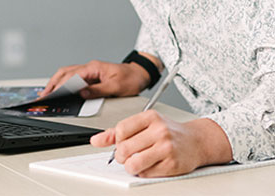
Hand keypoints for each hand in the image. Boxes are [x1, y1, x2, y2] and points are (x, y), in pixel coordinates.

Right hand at [39, 60, 150, 98]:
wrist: (139, 74)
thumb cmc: (131, 79)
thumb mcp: (116, 87)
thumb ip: (98, 90)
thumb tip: (82, 93)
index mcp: (94, 68)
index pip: (72, 76)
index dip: (61, 85)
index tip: (52, 93)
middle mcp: (90, 67)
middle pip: (65, 73)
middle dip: (53, 83)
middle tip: (44, 95)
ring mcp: (90, 71)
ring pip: (67, 74)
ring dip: (56, 82)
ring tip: (47, 92)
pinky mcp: (91, 76)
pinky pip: (73, 77)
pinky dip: (64, 83)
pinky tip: (59, 89)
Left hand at [91, 112, 232, 176]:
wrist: (196, 141)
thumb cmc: (168, 131)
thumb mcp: (143, 124)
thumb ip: (117, 131)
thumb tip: (96, 140)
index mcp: (150, 117)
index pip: (121, 130)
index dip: (118, 140)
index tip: (123, 143)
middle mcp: (159, 130)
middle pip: (124, 149)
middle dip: (122, 156)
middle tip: (129, 155)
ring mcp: (166, 147)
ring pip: (133, 164)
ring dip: (131, 166)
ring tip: (137, 161)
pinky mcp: (172, 164)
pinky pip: (146, 173)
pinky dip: (143, 172)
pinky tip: (150, 165)